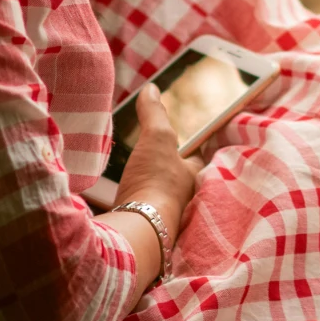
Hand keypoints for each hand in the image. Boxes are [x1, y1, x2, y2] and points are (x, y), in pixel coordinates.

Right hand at [113, 85, 201, 237]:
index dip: (190, 146)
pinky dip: (135, 204)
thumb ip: (154, 113)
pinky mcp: (143, 227)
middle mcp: (183, 198)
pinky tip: (124, 200)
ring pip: (160, 195)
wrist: (138, 232)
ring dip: (153, 187)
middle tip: (158, 159)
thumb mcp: (157, 139)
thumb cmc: (156, 183)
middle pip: (178, 178)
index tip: (186, 139)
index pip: (196, 156)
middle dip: (170, 170)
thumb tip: (152, 88)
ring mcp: (162, 214)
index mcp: (192, 176)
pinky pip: (141, 210)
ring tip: (140, 176)